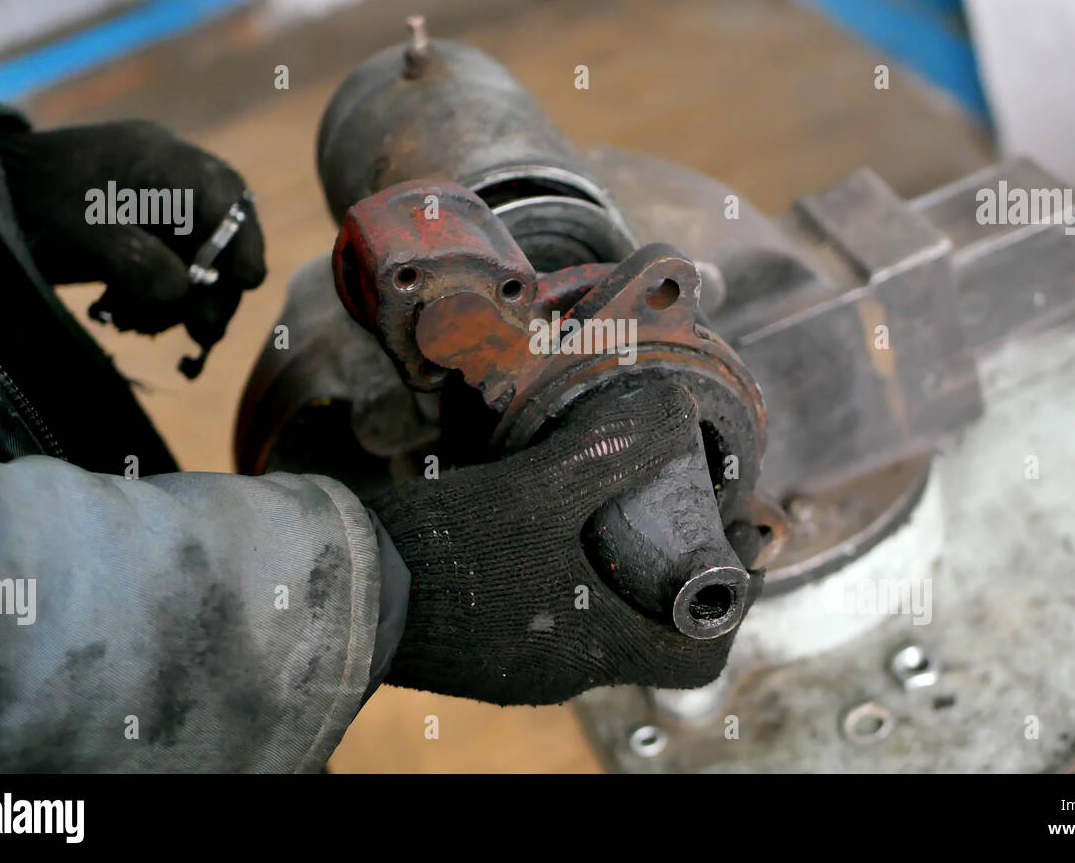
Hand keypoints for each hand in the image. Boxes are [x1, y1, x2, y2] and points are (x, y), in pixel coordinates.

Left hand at [0, 120, 265, 375]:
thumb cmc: (31, 204)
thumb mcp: (80, 233)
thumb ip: (136, 260)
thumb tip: (183, 292)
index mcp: (160, 159)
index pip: (224, 197)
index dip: (242, 240)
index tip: (247, 282)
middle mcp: (170, 177)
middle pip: (221, 233)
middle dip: (213, 286)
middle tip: (203, 332)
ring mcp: (158, 205)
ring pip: (200, 257)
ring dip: (185, 301)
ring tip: (145, 326)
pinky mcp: (144, 232)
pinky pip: (174, 267)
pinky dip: (162, 298)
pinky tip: (132, 316)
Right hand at [369, 381, 760, 705]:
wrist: (345, 584)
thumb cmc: (444, 552)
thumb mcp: (539, 489)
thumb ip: (612, 448)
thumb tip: (675, 409)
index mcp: (593, 645)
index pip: (697, 655)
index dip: (729, 603)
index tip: (728, 545)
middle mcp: (565, 665)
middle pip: (648, 624)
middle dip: (668, 560)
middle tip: (673, 498)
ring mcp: (522, 657)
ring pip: (597, 609)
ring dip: (614, 556)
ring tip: (614, 491)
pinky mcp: (485, 636)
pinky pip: (549, 602)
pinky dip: (566, 560)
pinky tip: (550, 512)